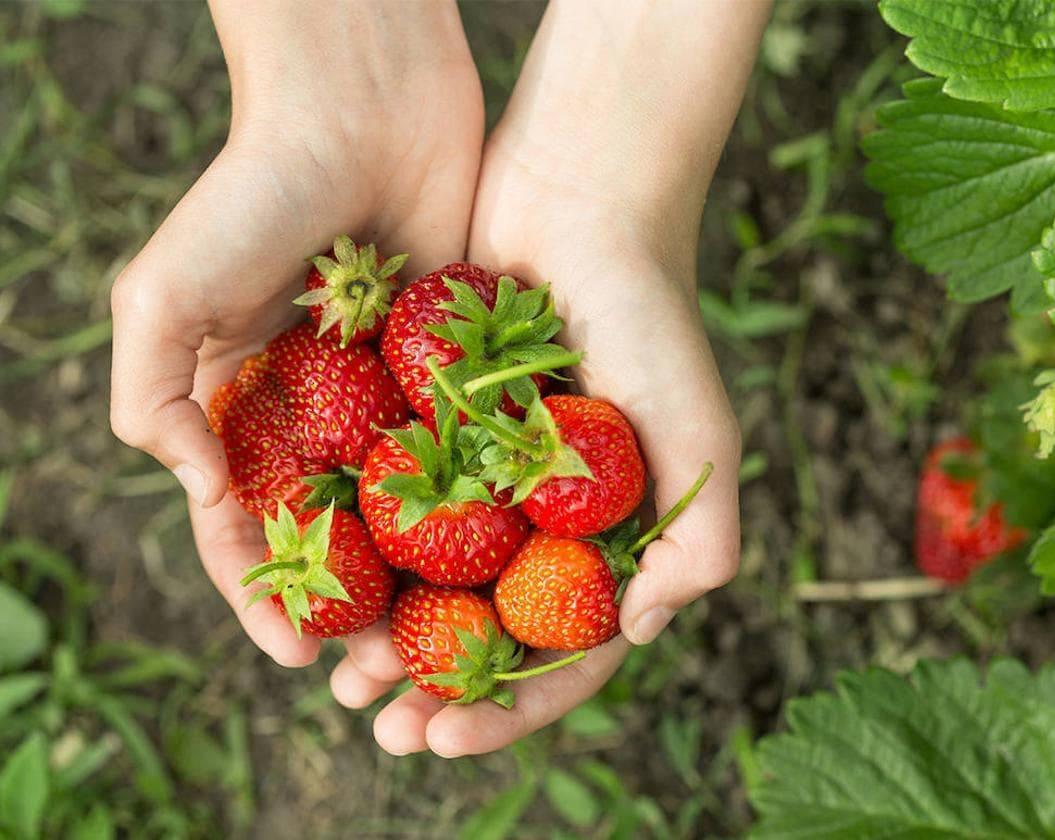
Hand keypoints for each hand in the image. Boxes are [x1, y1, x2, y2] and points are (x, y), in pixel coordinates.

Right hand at [109, 1, 483, 666]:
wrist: (366, 107)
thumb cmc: (253, 193)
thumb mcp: (165, 293)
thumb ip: (155, 397)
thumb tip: (202, 495)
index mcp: (241, 408)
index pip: (246, 528)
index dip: (264, 596)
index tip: (298, 653)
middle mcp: (316, 414)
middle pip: (333, 538)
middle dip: (350, 608)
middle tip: (380, 672)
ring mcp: (388, 399)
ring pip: (406, 514)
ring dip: (418, 582)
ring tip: (439, 642)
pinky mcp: (454, 375)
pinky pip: (465, 457)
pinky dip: (475, 513)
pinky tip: (498, 567)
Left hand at [329, 120, 743, 757]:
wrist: (577, 199)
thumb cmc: (650, 314)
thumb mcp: (698, 431)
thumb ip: (700, 540)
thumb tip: (636, 635)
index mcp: (617, 534)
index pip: (568, 651)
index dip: (512, 709)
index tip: (443, 741)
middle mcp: (553, 518)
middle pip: (491, 632)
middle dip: (438, 693)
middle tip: (377, 729)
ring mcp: (493, 478)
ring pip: (434, 583)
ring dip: (390, 640)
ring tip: (338, 681)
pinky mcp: (439, 432)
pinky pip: (394, 507)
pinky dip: (361, 554)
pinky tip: (316, 587)